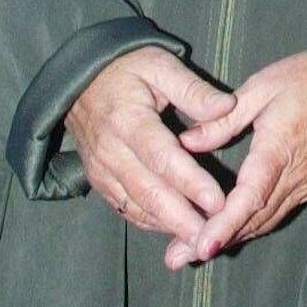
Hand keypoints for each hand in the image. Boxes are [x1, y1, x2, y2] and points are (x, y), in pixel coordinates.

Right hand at [65, 46, 235, 242]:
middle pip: (149, 193)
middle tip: (213, 236)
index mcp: (128, 120)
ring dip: (169, 227)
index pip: (163, 158)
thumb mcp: (161, 65)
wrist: (79, 81)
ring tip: (201, 240)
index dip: (191, 183)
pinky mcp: (100, 182)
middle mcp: (111, 151)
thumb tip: (227, 106)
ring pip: (137, 207)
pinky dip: (152, 223)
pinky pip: (127, 209)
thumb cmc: (128, 69)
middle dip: (182, 219)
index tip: (219, 201)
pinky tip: (177, 230)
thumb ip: (193, 89)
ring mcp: (102, 171)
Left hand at [173, 28, 306, 267]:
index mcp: (280, 148)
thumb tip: (185, 142)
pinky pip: (274, 214)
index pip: (250, 196)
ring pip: (263, 222)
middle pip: (252, 220)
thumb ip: (223, 118)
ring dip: (229, 238)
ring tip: (189, 252)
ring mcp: (304, 185)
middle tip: (175, 259)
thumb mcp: (264, 85)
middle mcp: (294, 176)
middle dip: (213, 241)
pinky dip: (248, 226)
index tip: (201, 247)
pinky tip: (226, 230)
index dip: (224, 224)